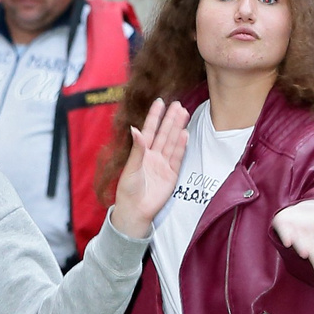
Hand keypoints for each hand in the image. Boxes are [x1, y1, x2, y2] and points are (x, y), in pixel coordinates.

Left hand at [107, 99, 189, 239]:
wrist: (135, 211)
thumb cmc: (128, 191)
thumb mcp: (130, 169)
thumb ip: (136, 150)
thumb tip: (136, 129)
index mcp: (141, 153)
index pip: (149, 130)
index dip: (154, 117)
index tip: (160, 102)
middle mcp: (153, 156)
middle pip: (164, 134)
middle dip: (170, 119)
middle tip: (178, 104)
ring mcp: (163, 164)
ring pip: (172, 142)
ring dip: (177, 128)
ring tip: (184, 113)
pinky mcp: (171, 175)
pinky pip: (177, 157)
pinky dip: (181, 146)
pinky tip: (185, 133)